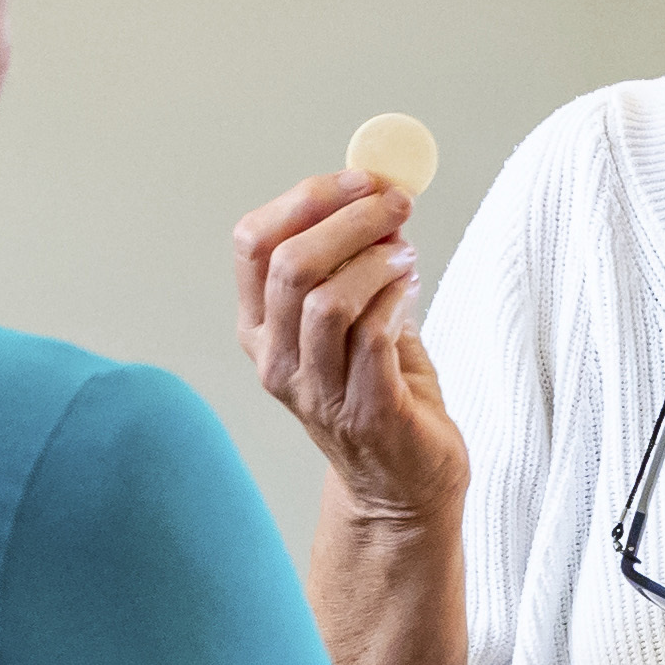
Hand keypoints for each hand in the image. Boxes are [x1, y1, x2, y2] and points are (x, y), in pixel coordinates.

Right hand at [233, 172, 466, 519]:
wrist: (403, 486)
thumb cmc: (381, 393)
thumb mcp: (355, 321)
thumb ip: (357, 265)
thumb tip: (380, 198)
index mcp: (261, 328)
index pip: (253, 244)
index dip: (305, 199)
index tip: (360, 179)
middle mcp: (276, 360)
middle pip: (290, 265)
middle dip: (349, 219)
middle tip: (396, 204)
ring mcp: (316, 391)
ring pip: (325, 299)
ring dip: (376, 260)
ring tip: (407, 255)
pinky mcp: (365, 412)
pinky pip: (372, 337)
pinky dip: (396, 300)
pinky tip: (411, 291)